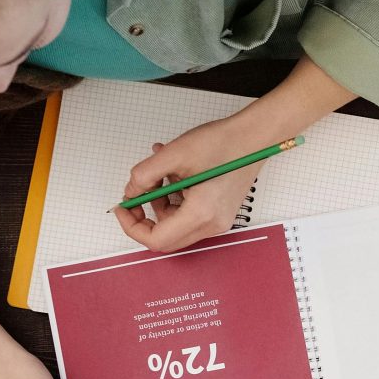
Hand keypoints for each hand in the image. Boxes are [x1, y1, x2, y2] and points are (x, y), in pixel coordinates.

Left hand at [114, 119, 273, 252]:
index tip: (124, 207)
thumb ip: (144, 175)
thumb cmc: (223, 144)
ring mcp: (217, 221)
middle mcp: (211, 225)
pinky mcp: (219, 214)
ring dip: (159, 205)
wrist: (254, 138)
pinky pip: (188, 217)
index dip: (132, 226)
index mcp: (201, 214)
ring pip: (176, 227)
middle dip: (145, 219)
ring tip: (159, 175)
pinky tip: (174, 175)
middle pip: (166, 239)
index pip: (156, 240)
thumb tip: (131, 191)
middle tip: (135, 196)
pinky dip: (174, 200)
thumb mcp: (174, 154)